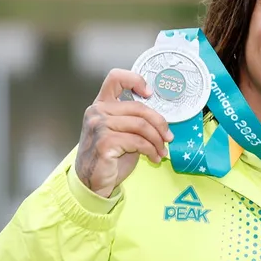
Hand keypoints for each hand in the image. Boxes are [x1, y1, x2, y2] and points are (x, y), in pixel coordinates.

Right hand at [74, 69, 171, 198]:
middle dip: (159, 123)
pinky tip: (154, 157)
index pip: (116, 78)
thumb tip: (162, 119)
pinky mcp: (104, 142)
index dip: (135, 80)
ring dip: (158, 140)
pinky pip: (138, 142)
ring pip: (141, 125)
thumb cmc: (109, 156)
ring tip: (162, 150)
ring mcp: (99, 126)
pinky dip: (152, 150)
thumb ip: (133, 118)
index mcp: (101, 104)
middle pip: (139, 107)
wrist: (92, 182)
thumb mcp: (121, 131)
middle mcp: (97, 112)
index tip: (150, 94)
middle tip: (168, 137)